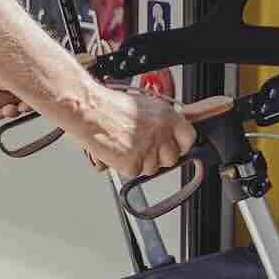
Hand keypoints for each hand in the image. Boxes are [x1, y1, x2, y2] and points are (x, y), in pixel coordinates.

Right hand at [66, 83, 204, 178]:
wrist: (90, 111)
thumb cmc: (110, 106)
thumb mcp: (144, 106)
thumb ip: (160, 122)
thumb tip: (169, 135)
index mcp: (167, 116)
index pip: (189, 138)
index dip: (180, 145)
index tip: (173, 146)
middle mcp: (162, 133)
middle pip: (172, 158)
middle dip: (159, 157)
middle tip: (142, 147)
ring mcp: (149, 149)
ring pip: (152, 168)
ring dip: (140, 162)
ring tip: (125, 145)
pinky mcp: (134, 162)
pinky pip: (134, 172)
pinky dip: (124, 166)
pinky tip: (117, 151)